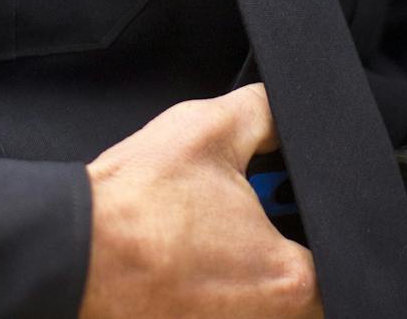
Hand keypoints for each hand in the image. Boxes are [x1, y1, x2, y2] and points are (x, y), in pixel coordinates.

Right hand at [79, 83, 322, 318]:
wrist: (71, 251)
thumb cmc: (137, 203)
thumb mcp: (213, 127)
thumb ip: (266, 113)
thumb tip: (285, 107)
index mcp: (288, 280)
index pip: (335, 258)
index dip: (314, 221)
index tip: (289, 200)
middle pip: (297, 287)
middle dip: (278, 246)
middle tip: (248, 216)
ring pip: (254, 303)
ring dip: (242, 270)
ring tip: (212, 234)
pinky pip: (217, 310)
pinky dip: (208, 288)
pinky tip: (186, 256)